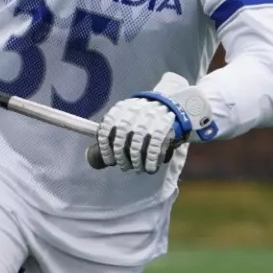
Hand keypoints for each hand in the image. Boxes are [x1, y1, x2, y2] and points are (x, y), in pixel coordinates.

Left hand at [93, 73, 215, 172]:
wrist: (179, 104)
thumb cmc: (149, 118)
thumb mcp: (130, 118)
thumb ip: (114, 135)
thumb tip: (94, 158)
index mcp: (122, 109)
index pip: (106, 130)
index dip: (105, 149)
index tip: (109, 161)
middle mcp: (133, 112)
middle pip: (120, 142)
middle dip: (122, 159)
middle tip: (125, 167)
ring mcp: (149, 119)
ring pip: (136, 148)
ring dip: (136, 163)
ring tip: (138, 168)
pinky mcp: (164, 126)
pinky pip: (153, 149)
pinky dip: (151, 162)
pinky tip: (151, 168)